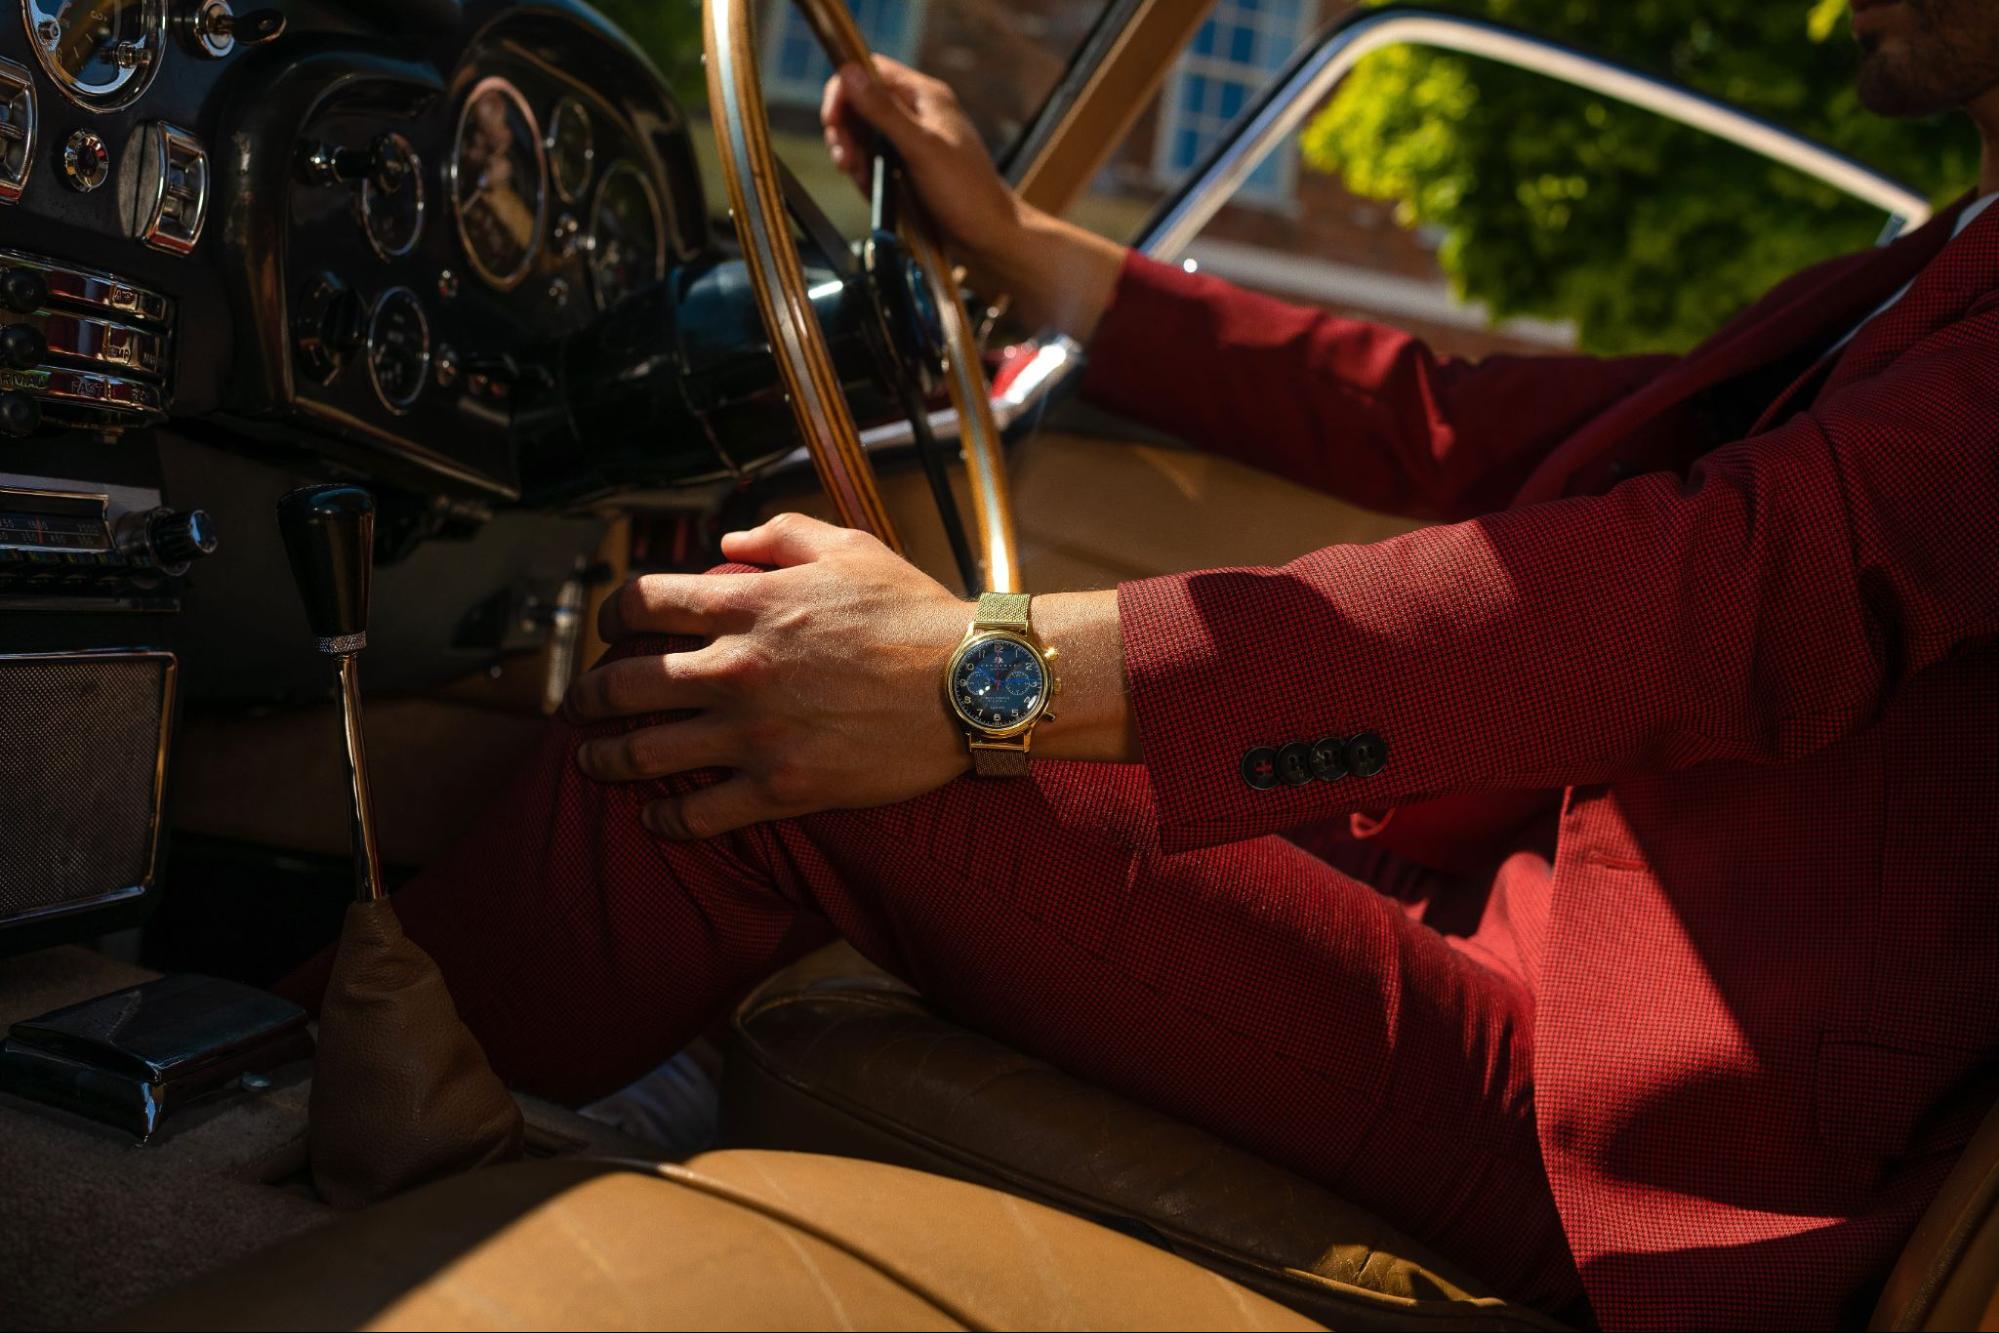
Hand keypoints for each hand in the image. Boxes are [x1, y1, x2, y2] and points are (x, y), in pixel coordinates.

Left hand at [565, 513, 972, 838]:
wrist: (973, 685)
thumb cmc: (917, 614)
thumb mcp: (851, 548)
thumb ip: (781, 535)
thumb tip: (727, 543)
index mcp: (749, 606)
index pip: (643, 603)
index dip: (611, 614)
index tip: (609, 628)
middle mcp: (738, 669)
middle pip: (625, 682)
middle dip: (588, 696)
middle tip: (578, 706)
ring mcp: (755, 733)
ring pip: (646, 753)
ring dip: (606, 760)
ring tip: (593, 763)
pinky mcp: (782, 788)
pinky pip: (700, 813)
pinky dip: (667, 819)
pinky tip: (656, 817)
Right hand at [820, 55, 1023, 264]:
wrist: (988, 239)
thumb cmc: (967, 193)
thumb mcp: (921, 148)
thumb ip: (883, 111)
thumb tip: (849, 72)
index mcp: (925, 96)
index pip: (871, 71)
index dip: (845, 90)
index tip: (833, 119)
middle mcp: (916, 114)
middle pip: (861, 104)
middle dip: (845, 131)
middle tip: (845, 159)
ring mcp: (910, 142)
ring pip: (862, 135)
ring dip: (852, 156)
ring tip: (861, 178)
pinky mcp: (905, 169)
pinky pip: (872, 162)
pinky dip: (865, 174)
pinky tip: (871, 189)